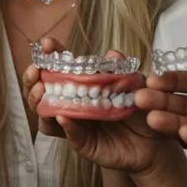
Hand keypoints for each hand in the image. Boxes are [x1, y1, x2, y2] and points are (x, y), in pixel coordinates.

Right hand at [24, 39, 174, 173]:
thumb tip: (112, 53)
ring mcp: (74, 123)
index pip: (58, 68)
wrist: (154, 142)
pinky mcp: (82, 143)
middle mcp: (71, 103)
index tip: (46, 44)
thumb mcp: (134, 86)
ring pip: (45, 114)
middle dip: (32, 79)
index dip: (49, 56)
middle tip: (35, 70)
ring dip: (38, 101)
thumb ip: (122, 69)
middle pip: (41, 91)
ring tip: (41, 90)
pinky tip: (62, 116)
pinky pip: (68, 134)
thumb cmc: (139, 111)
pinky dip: (64, 125)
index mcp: (80, 85)